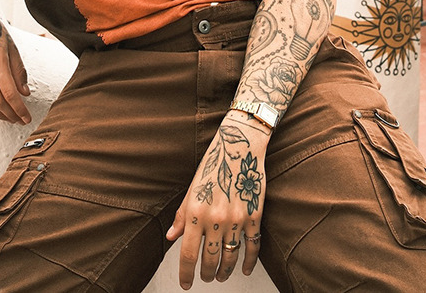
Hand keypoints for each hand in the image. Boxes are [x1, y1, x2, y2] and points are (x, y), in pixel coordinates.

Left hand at [166, 112, 268, 288]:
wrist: (239, 146)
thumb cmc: (213, 164)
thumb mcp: (192, 189)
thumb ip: (182, 216)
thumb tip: (171, 237)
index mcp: (196, 212)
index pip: (188, 254)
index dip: (185, 274)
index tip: (185, 284)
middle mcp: (216, 218)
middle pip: (209, 260)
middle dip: (205, 274)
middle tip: (204, 278)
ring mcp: (237, 219)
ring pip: (230, 257)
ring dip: (224, 271)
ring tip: (220, 275)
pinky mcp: (255, 216)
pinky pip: (252, 247)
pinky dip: (248, 262)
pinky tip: (244, 269)